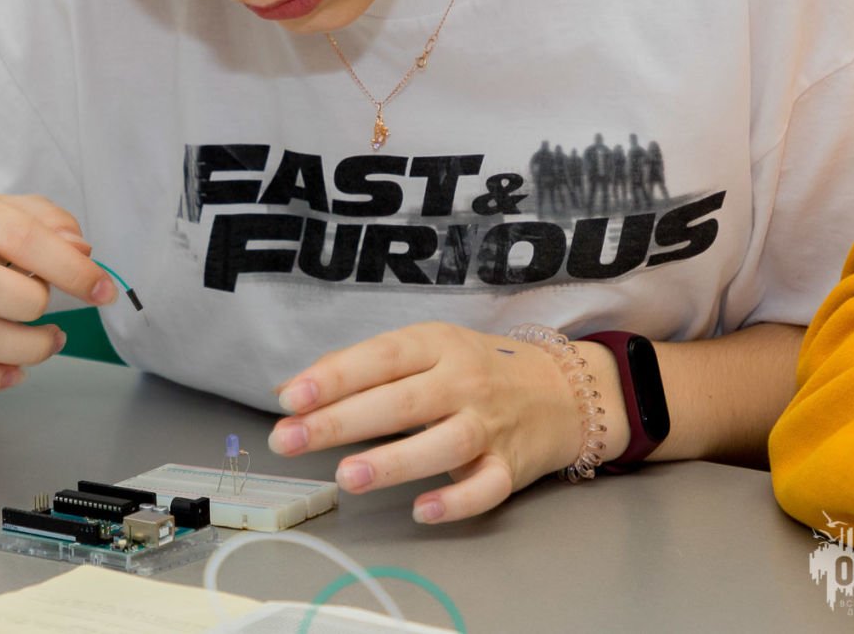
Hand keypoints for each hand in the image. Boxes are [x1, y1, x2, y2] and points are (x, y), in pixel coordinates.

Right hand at [0, 188, 116, 396]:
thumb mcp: (8, 212)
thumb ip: (50, 223)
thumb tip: (81, 251)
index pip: (19, 237)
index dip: (70, 269)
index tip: (102, 291)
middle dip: (33, 306)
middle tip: (49, 310)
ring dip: (24, 350)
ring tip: (47, 342)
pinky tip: (13, 372)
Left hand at [268, 322, 598, 522]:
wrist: (565, 391)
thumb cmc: (474, 368)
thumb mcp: (422, 349)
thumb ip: (358, 368)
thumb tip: (289, 391)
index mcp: (436, 344)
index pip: (380, 358)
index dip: (334, 377)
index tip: (290, 399)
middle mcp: (463, 382)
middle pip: (401, 402)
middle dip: (341, 422)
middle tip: (289, 440)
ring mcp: (490, 426)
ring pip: (443, 444)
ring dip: (394, 461)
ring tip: (345, 476)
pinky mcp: (512, 467)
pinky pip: (486, 487)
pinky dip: (456, 501)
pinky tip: (422, 509)